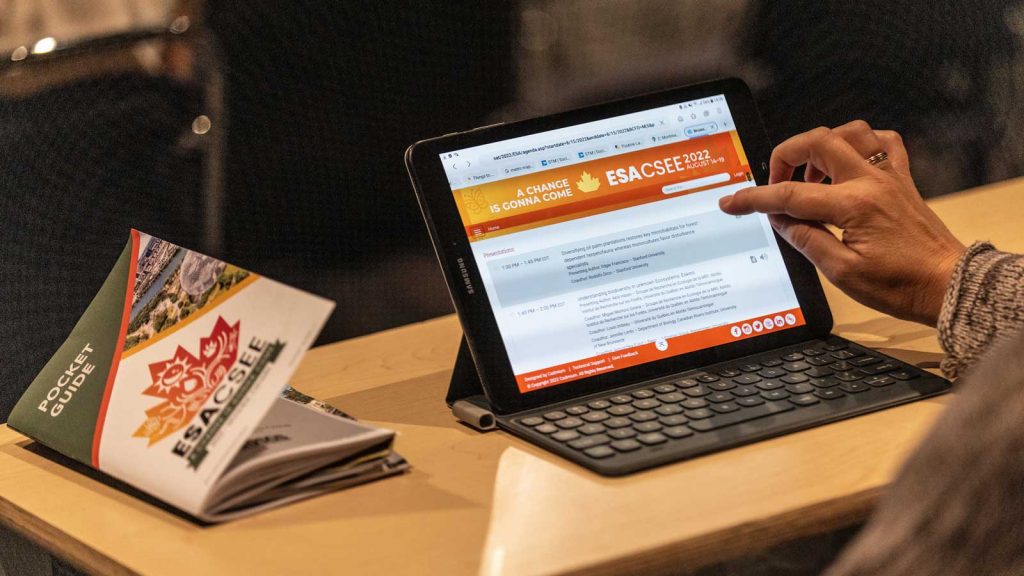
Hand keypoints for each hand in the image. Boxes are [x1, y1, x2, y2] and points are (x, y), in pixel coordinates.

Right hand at [719, 121, 964, 325]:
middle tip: (775, 183)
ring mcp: (890, 177)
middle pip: (819, 141)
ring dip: (821, 146)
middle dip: (786, 155)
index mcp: (854, 206)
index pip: (791, 196)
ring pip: (850, 132)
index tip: (731, 202)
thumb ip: (806, 239)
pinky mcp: (902, 180)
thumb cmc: (901, 285)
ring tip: (809, 176)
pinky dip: (859, 145)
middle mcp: (872, 182)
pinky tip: (846, 165)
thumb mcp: (841, 273)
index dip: (754, 199)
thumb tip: (781, 221)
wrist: (948, 286)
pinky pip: (882, 142)